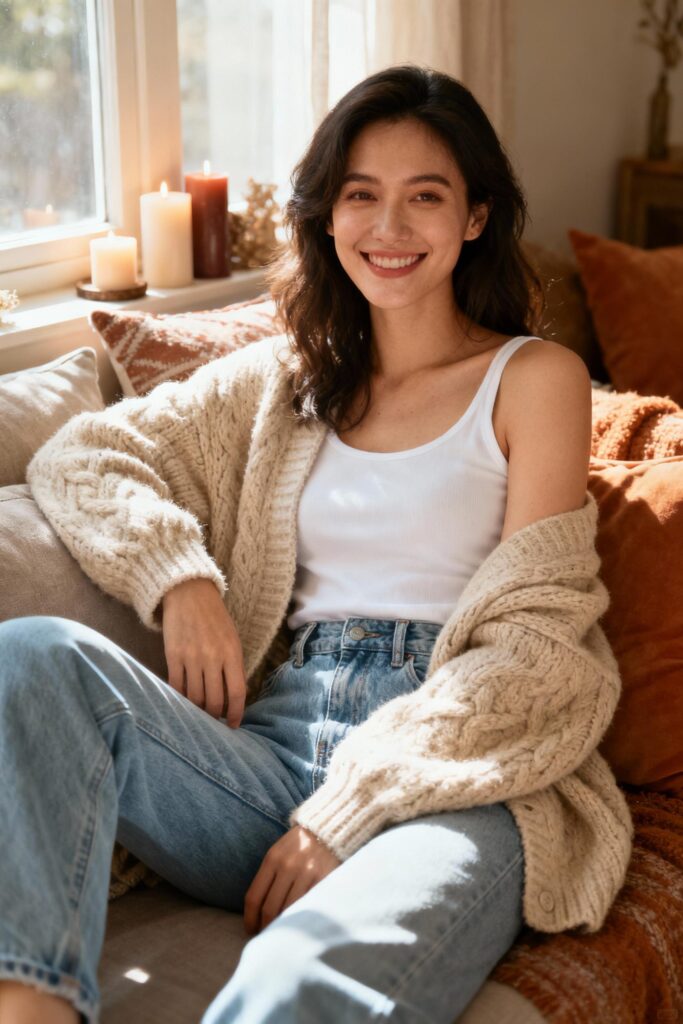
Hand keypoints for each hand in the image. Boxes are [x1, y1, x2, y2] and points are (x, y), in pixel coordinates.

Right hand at [161, 578, 246, 727]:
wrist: (189, 593)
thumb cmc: (215, 618)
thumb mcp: (232, 639)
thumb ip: (233, 666)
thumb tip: (233, 698)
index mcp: (232, 653)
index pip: (237, 693)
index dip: (236, 713)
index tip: (234, 725)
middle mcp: (212, 658)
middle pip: (214, 701)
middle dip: (215, 716)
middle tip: (214, 721)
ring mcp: (191, 657)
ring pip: (194, 698)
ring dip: (197, 710)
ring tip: (199, 713)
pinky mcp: (173, 656)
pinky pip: (176, 686)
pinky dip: (180, 698)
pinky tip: (183, 702)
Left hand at [243, 825, 340, 935]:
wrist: (328, 829)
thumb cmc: (299, 846)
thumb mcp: (278, 853)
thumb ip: (268, 877)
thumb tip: (258, 912)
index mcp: (272, 859)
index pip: (254, 897)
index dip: (250, 919)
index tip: (250, 930)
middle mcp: (288, 866)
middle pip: (270, 908)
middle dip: (266, 927)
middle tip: (266, 936)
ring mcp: (307, 873)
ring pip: (289, 911)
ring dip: (284, 927)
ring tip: (282, 934)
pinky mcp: (324, 879)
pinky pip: (309, 906)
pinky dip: (302, 918)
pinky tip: (300, 924)